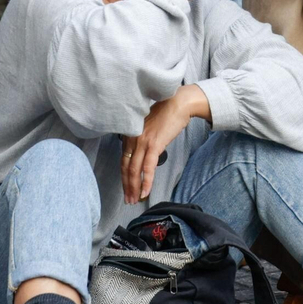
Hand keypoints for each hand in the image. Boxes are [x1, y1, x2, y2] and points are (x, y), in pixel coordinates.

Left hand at [120, 85, 207, 202]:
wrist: (178, 104)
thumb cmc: (166, 113)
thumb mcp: (147, 126)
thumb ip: (141, 138)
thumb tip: (142, 152)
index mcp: (129, 134)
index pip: (123, 160)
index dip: (124, 177)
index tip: (126, 188)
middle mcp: (132, 138)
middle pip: (126, 167)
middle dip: (127, 186)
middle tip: (128, 199)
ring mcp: (142, 142)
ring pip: (134, 170)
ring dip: (134, 187)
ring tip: (135, 199)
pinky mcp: (154, 145)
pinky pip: (148, 168)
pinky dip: (146, 181)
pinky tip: (145, 192)